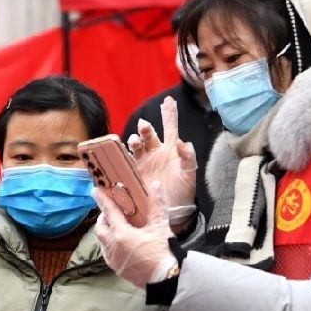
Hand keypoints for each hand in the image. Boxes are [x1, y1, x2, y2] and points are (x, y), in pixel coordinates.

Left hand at [94, 181, 176, 287]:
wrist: (165, 279)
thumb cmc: (163, 252)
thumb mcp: (160, 227)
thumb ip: (156, 205)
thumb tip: (155, 185)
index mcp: (122, 234)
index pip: (109, 212)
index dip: (102, 200)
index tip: (95, 191)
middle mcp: (113, 247)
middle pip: (100, 229)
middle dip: (103, 219)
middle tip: (109, 212)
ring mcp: (114, 260)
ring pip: (102, 243)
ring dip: (106, 233)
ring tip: (115, 227)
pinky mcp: (118, 269)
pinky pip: (108, 254)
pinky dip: (110, 245)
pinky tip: (120, 244)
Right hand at [127, 97, 196, 218]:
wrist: (172, 211)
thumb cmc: (184, 192)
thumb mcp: (189, 175)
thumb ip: (188, 158)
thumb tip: (184, 142)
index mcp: (171, 150)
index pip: (170, 128)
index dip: (169, 114)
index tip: (168, 100)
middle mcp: (155, 153)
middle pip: (148, 135)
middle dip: (145, 128)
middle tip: (144, 125)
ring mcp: (143, 162)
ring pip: (136, 145)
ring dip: (135, 141)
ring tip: (135, 141)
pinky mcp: (134, 173)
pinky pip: (125, 161)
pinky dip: (122, 156)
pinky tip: (121, 152)